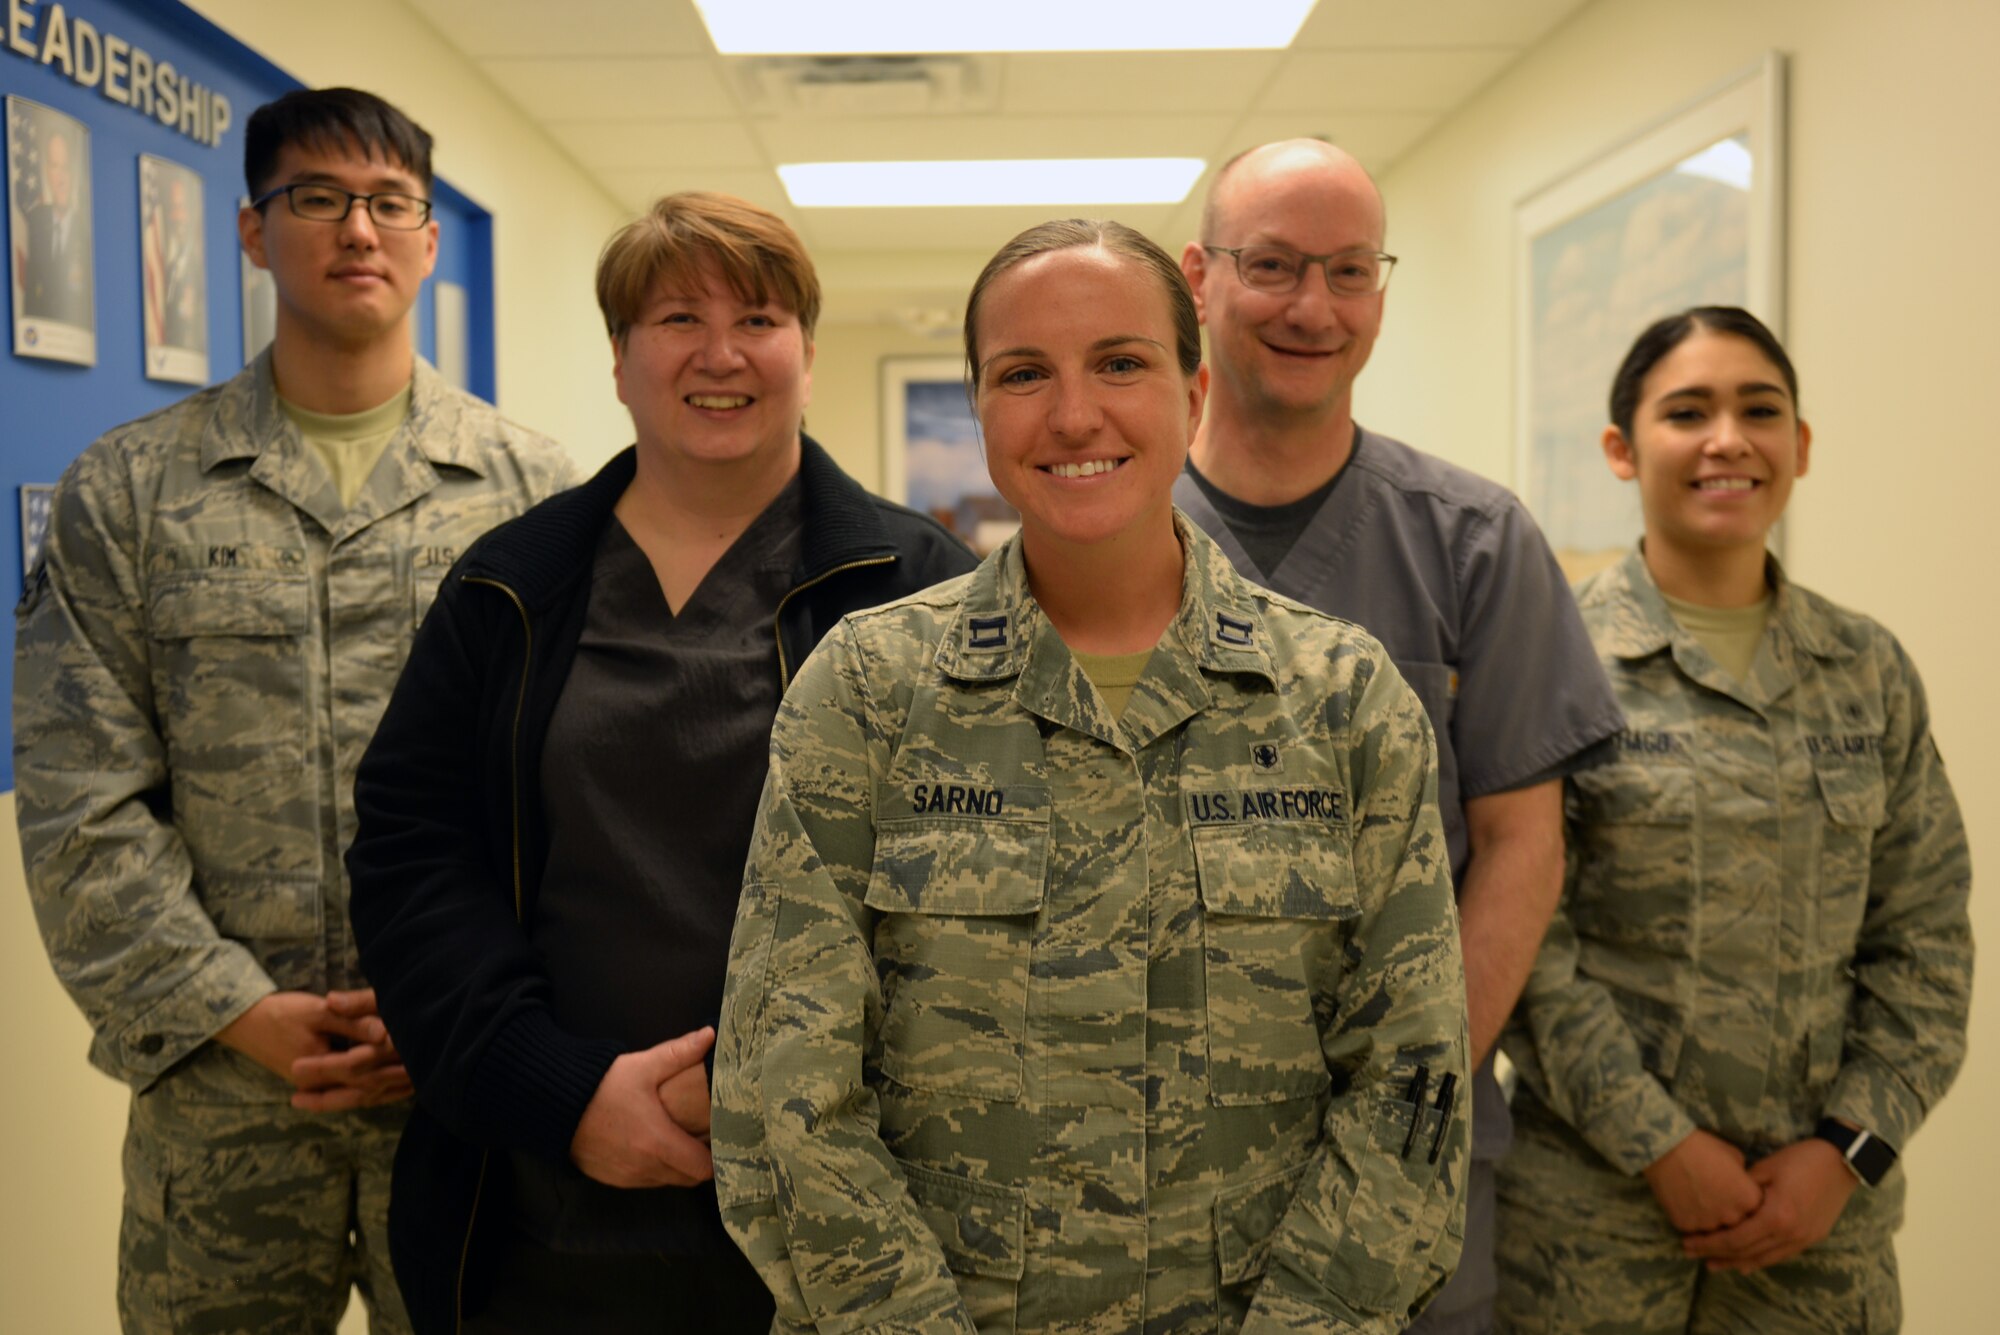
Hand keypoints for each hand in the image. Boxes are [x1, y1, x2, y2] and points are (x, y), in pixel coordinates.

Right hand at [216, 990, 411, 1109]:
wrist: (243, 1022)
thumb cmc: (279, 1012)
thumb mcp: (317, 1012)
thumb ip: (352, 1022)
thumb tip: (387, 1033)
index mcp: (319, 1065)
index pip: (366, 1064)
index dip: (393, 1055)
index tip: (419, 1043)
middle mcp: (319, 1083)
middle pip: (368, 1084)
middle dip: (398, 1076)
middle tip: (430, 1067)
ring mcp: (317, 1087)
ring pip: (361, 1094)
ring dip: (391, 1089)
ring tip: (421, 1081)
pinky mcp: (317, 1084)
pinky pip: (351, 1094)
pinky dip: (375, 1092)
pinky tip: (396, 1088)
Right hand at [571, 1028, 715, 1188]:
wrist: (555, 1105)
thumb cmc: (602, 1086)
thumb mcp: (643, 1066)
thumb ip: (679, 1053)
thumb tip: (710, 1035)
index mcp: (659, 1143)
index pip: (702, 1169)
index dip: (715, 1156)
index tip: (718, 1139)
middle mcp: (645, 1168)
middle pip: (687, 1179)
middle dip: (698, 1161)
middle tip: (701, 1137)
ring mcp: (627, 1177)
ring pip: (666, 1181)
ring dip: (676, 1166)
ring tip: (678, 1139)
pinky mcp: (611, 1179)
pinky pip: (644, 1181)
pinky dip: (654, 1170)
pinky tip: (651, 1145)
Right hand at [1642, 1128, 1762, 1232]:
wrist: (1668, 1148)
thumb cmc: (1704, 1147)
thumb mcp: (1735, 1156)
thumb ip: (1744, 1178)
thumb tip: (1742, 1185)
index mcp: (1749, 1200)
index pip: (1757, 1211)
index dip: (1746, 1203)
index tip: (1737, 1195)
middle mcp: (1732, 1216)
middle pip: (1737, 1224)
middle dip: (1730, 1214)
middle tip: (1717, 1199)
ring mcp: (1709, 1224)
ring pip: (1714, 1229)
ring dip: (1711, 1220)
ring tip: (1699, 1201)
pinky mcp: (1686, 1226)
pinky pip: (1693, 1228)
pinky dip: (1691, 1219)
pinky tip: (1685, 1203)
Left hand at [1681, 1137, 1856, 1271]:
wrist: (1841, 1162)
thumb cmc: (1800, 1159)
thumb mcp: (1765, 1168)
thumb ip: (1743, 1190)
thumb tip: (1722, 1203)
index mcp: (1776, 1216)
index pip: (1735, 1239)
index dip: (1709, 1244)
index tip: (1686, 1243)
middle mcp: (1790, 1234)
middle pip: (1746, 1252)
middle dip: (1717, 1255)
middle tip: (1691, 1254)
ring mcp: (1803, 1239)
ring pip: (1764, 1258)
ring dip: (1737, 1262)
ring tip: (1713, 1264)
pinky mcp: (1812, 1238)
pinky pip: (1781, 1256)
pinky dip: (1760, 1261)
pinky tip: (1745, 1264)